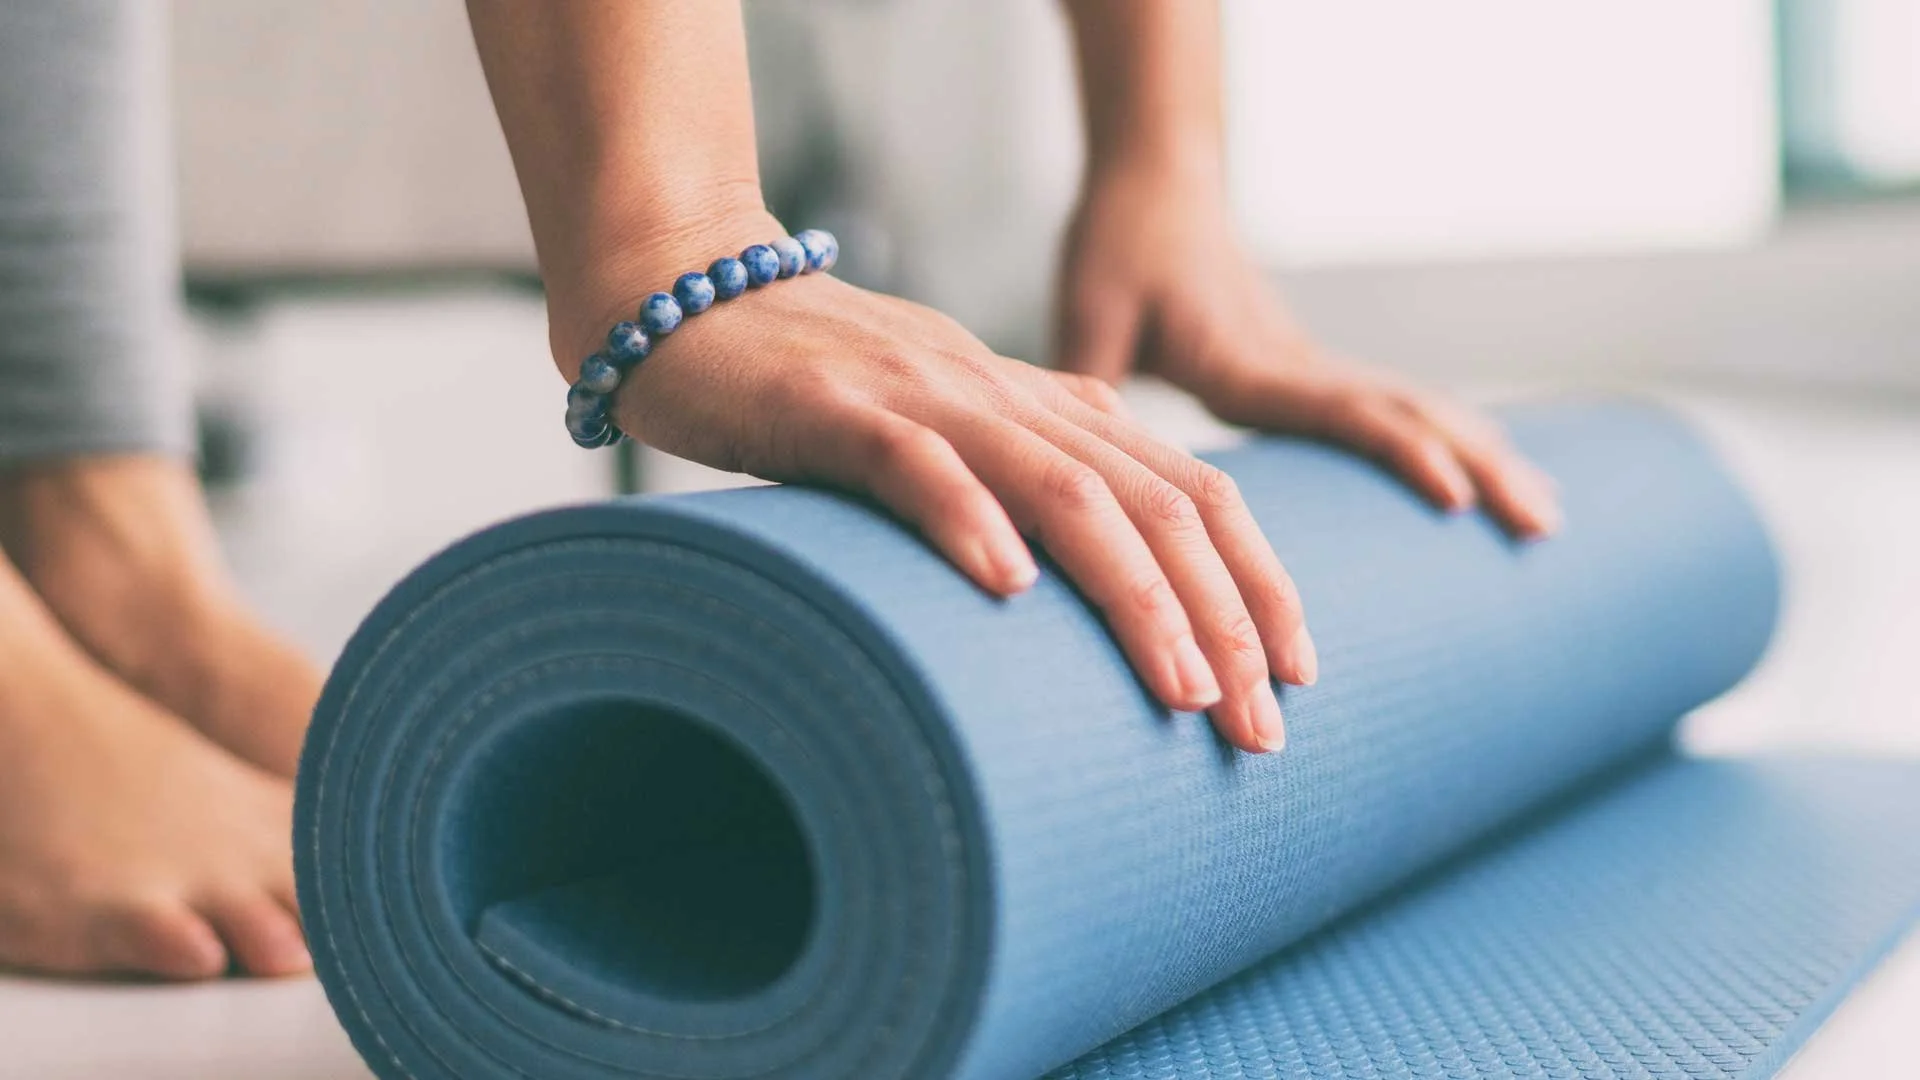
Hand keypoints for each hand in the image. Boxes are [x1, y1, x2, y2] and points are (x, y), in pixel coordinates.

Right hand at [556, 216, 1313, 752]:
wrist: (691, 298)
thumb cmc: (821, 390)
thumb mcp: (951, 438)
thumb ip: (1021, 488)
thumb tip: (1078, 596)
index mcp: (1050, 411)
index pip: (1193, 490)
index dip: (1258, 579)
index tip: (1299, 675)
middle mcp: (1011, 400)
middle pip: (1156, 503)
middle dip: (1226, 617)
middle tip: (1259, 725)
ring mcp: (929, 399)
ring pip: (1065, 490)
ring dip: (1135, 592)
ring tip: (1182, 686)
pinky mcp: (836, 409)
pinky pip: (916, 464)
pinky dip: (968, 520)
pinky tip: (1007, 589)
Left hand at [1053, 164, 1561, 537]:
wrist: (1157, 185)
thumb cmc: (1119, 246)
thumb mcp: (1089, 310)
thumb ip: (1085, 374)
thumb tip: (1070, 464)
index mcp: (1247, 359)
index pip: (1339, 406)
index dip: (1398, 449)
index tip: (1455, 495)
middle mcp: (1296, 364)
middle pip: (1406, 413)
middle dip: (1478, 469)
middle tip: (1542, 528)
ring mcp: (1313, 366)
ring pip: (1417, 410)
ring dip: (1485, 458)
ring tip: (1547, 519)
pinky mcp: (1312, 372)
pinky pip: (1397, 408)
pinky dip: (1454, 442)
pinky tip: (1490, 478)